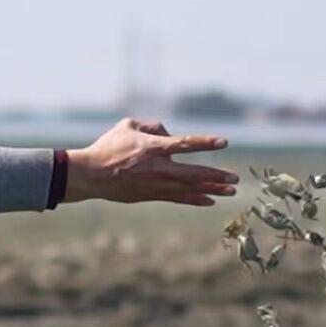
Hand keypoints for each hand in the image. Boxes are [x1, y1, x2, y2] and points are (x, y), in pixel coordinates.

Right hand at [64, 118, 237, 205]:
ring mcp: (155, 184)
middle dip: (216, 176)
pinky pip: (177, 198)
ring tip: (230, 191)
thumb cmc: (108, 146)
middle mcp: (157, 168)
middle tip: (235, 178)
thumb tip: (169, 133)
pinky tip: (209, 200)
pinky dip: (194, 199)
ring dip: (211, 189)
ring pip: (188, 188)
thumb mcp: (128, 126)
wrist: (90, 174)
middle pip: (193, 173)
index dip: (204, 143)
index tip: (223, 142)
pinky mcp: (150, 195)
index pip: (184, 144)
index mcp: (152, 148)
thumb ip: (153, 126)